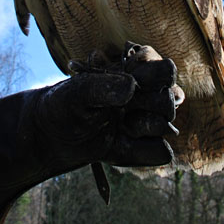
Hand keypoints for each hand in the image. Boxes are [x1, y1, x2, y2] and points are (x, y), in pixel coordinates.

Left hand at [35, 42, 179, 167]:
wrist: (53, 135)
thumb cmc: (64, 104)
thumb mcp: (75, 93)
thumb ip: (101, 87)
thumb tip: (132, 87)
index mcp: (135, 73)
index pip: (165, 71)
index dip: (154, 76)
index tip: (132, 82)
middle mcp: (146, 96)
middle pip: (169, 100)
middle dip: (145, 106)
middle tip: (120, 109)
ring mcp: (146, 122)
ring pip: (165, 126)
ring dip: (141, 128)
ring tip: (118, 126)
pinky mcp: (143, 147)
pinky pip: (159, 152)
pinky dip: (141, 151)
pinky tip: (119, 145)